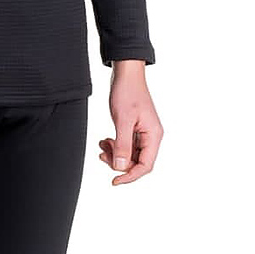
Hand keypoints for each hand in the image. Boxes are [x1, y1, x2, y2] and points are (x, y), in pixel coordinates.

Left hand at [97, 60, 162, 184]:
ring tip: (101, 145)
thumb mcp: (123, 119)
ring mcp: (143, 132)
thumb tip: (121, 168)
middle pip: (137, 162)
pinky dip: (115, 145)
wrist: (126, 72)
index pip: (145, 166)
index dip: (130, 176)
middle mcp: (150, 136)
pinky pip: (126, 144)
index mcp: (153, 136)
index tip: (114, 181)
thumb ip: (123, 145)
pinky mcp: (134, 127)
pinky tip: (105, 140)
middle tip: (102, 154)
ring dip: (115, 153)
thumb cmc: (127, 91)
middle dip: (118, 162)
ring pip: (130, 154)